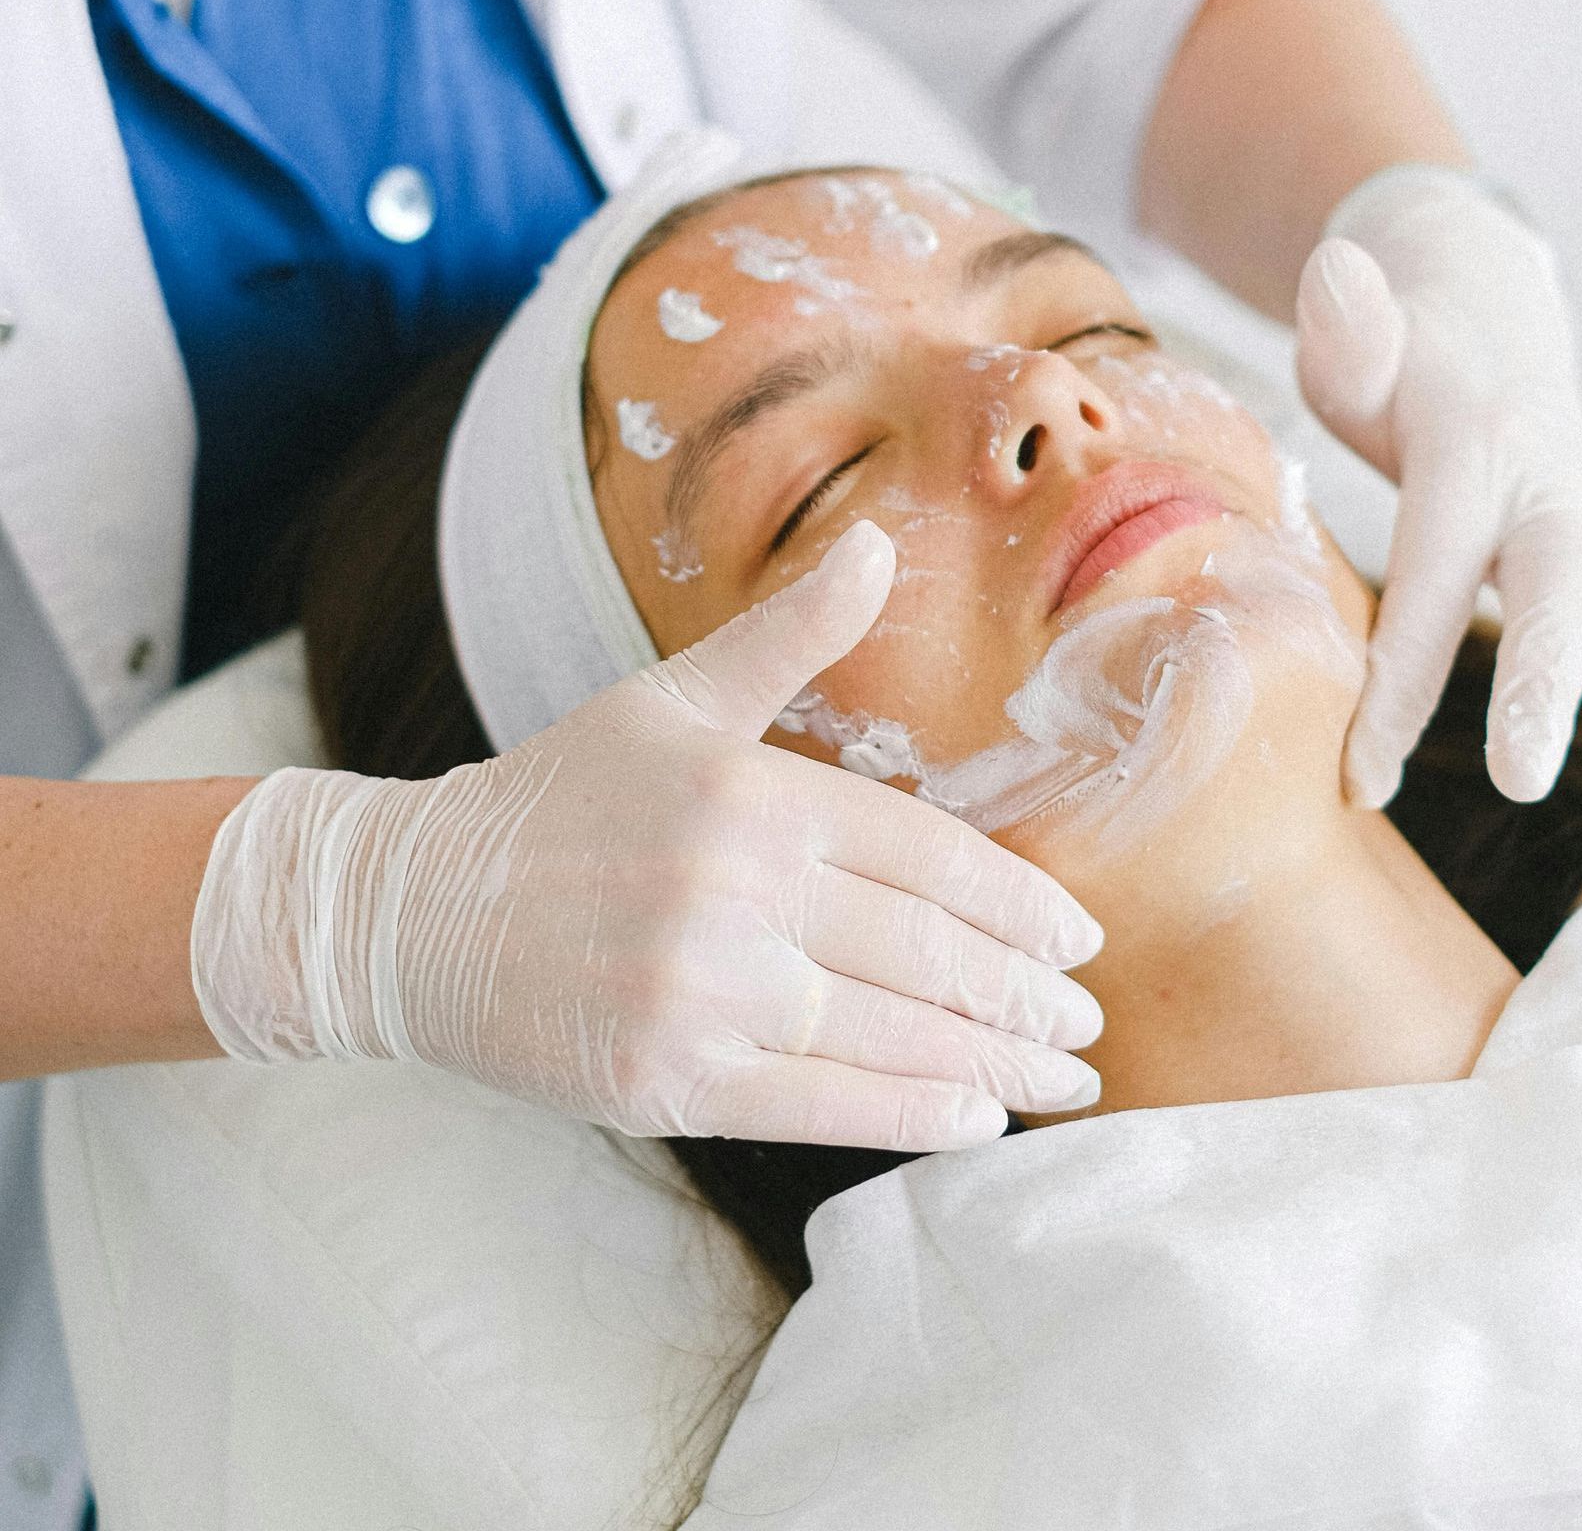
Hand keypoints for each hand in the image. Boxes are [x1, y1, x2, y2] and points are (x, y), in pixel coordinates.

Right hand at [192, 522, 1103, 1147]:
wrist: (414, 911)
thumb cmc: (560, 798)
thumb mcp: (672, 698)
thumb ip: (788, 634)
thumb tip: (879, 544)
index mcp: (754, 796)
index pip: (930, 857)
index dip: (1019, 904)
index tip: (1082, 938)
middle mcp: (735, 894)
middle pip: (925, 952)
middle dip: (1025, 994)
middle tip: (1089, 1023)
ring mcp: (701, 994)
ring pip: (887, 1034)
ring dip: (993, 1061)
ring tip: (1061, 1079)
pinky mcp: (666, 1080)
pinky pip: (820, 1104)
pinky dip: (909, 1112)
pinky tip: (974, 1116)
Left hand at [1293, 166, 1581, 808]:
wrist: (1481, 320)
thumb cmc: (1395, 357)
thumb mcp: (1355, 338)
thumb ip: (1348, 326)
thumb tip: (1333, 271)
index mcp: (1468, 449)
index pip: (1427, 574)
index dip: (1395, 678)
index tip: (1362, 775)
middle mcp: (1545, 488)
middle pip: (1551, 591)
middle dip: (1541, 683)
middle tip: (1520, 780)